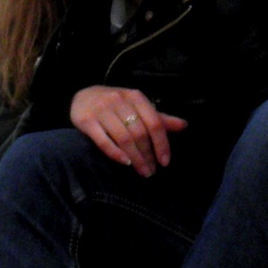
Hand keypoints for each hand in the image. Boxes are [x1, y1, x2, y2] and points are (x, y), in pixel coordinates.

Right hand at [72, 86, 187, 177]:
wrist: (83, 96)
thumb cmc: (115, 105)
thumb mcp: (137, 106)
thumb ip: (158, 118)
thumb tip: (184, 125)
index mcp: (135, 97)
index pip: (154, 123)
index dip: (162, 144)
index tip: (165, 162)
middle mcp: (119, 101)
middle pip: (139, 133)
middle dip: (148, 155)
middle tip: (151, 171)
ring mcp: (101, 110)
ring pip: (123, 138)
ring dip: (135, 158)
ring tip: (142, 171)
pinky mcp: (86, 120)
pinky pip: (103, 141)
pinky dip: (116, 153)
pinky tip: (125, 163)